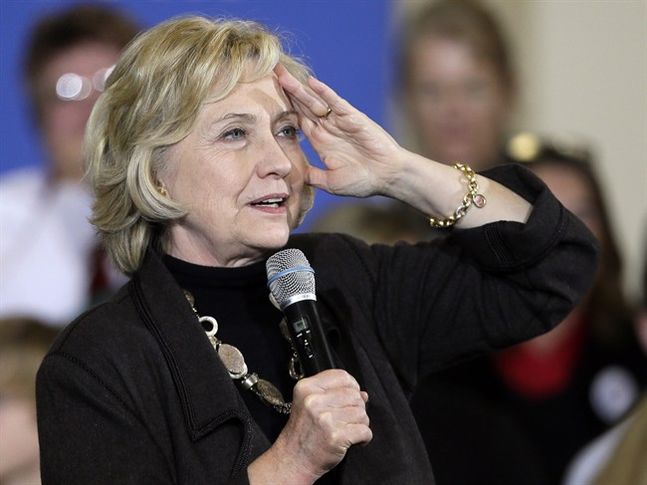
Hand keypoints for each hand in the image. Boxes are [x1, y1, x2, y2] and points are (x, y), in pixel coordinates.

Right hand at [248, 369, 371, 483]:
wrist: (293, 460)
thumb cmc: (302, 433)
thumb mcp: (308, 405)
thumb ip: (334, 395)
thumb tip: (363, 394)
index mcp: (307, 388)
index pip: (342, 376)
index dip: (352, 386)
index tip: (352, 396)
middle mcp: (314, 400)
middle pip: (354, 395)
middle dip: (358, 408)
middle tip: (349, 419)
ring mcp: (325, 418)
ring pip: (361, 412)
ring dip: (361, 423)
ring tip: (349, 430)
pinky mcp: (336, 436)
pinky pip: (364, 431)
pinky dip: (364, 438)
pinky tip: (354, 441)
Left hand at [275, 64, 402, 197]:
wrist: (387, 177)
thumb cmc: (362, 180)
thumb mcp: (330, 182)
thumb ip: (312, 176)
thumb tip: (294, 177)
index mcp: (321, 141)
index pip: (297, 120)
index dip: (282, 109)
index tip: (265, 99)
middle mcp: (328, 127)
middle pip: (302, 105)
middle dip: (286, 91)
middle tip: (269, 75)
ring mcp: (339, 121)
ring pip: (314, 101)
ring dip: (298, 88)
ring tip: (281, 74)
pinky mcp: (353, 118)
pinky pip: (336, 102)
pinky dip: (324, 92)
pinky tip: (311, 82)